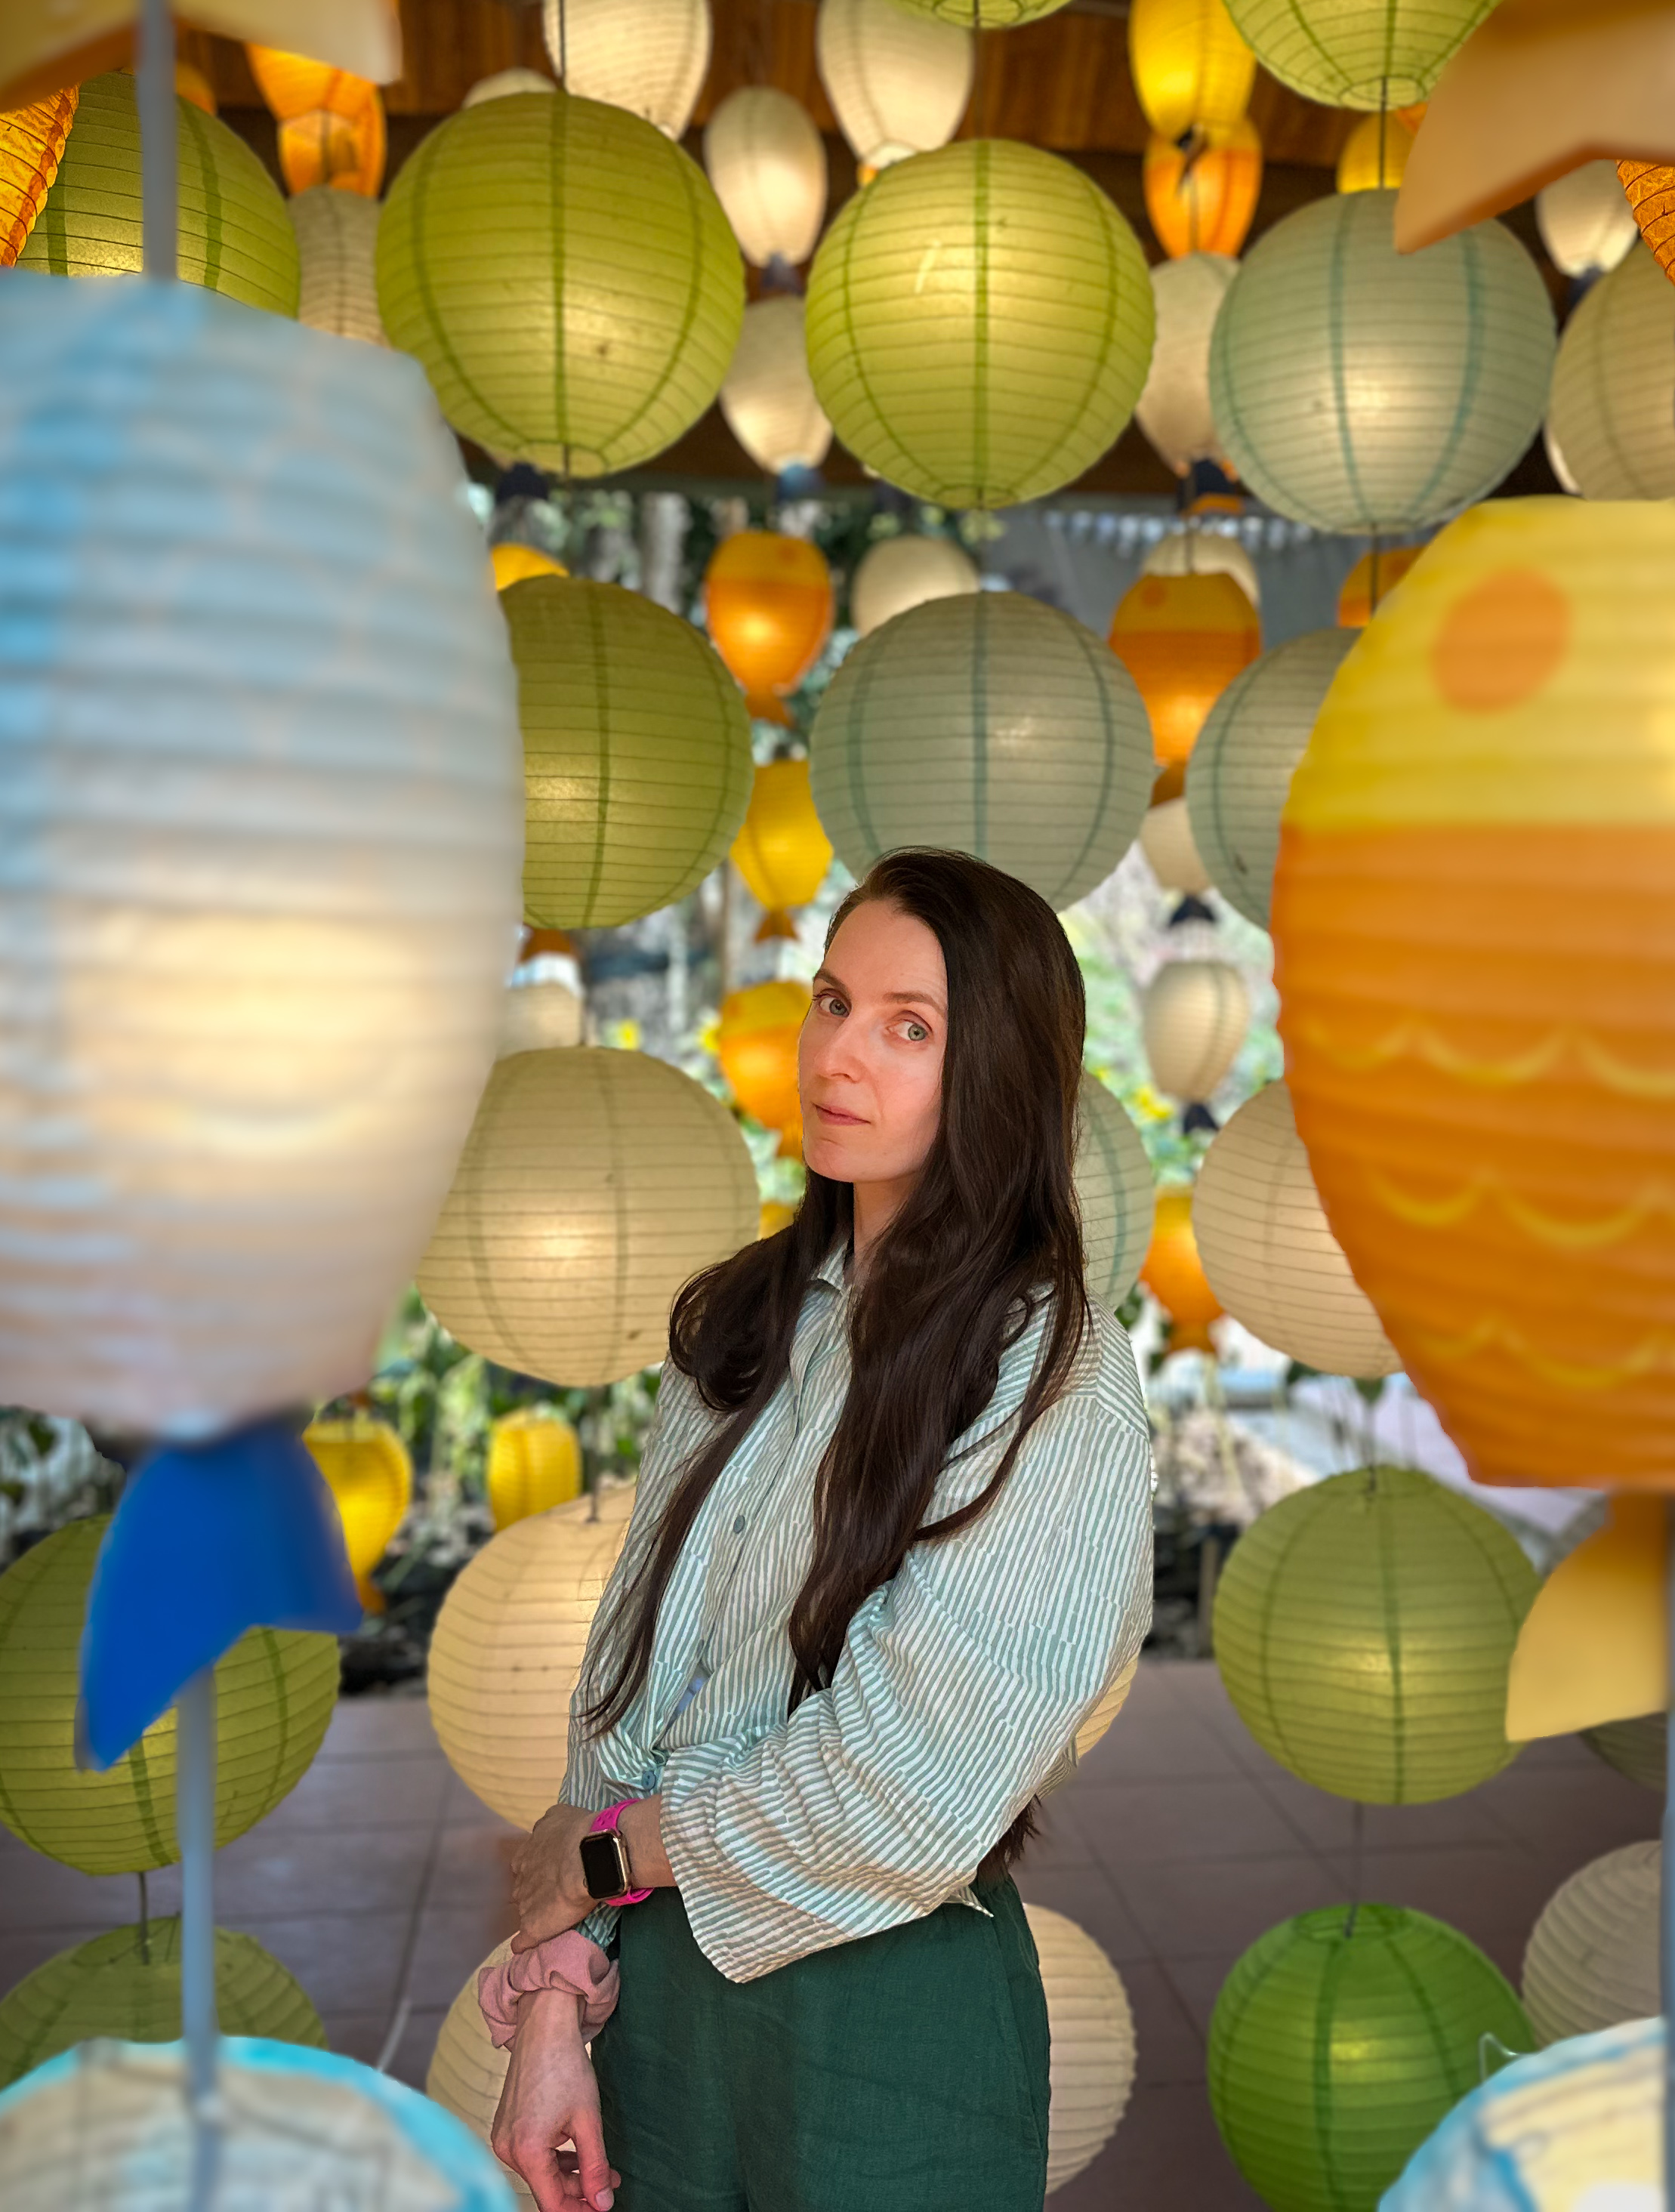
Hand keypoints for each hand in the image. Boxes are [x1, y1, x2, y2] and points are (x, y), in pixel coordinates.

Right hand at [490, 1987, 619, 2211]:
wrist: (543, 2028)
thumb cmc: (566, 2067)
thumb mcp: (588, 2121)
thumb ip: (595, 2167)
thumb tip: (603, 2202)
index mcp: (528, 2151)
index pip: (552, 2203)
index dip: (579, 2209)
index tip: (602, 2206)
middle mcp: (508, 2150)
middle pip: (546, 2188)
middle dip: (579, 2190)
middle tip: (611, 2182)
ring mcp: (502, 2139)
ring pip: (540, 2172)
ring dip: (569, 2174)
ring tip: (602, 2168)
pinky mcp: (505, 2128)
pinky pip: (531, 2155)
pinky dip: (554, 2158)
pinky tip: (578, 2152)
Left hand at [510, 1802, 595, 1950]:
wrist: (588, 1859)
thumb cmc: (578, 1832)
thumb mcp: (559, 1815)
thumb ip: (549, 1824)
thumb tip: (550, 1827)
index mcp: (524, 1855)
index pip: (524, 1866)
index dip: (538, 1871)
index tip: (552, 1873)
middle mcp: (519, 1878)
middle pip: (522, 1888)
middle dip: (534, 1891)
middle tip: (554, 1893)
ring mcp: (523, 1904)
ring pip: (524, 1911)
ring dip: (533, 1913)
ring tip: (550, 1917)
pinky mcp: (532, 1927)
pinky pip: (521, 1941)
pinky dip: (524, 1943)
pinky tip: (527, 1946)